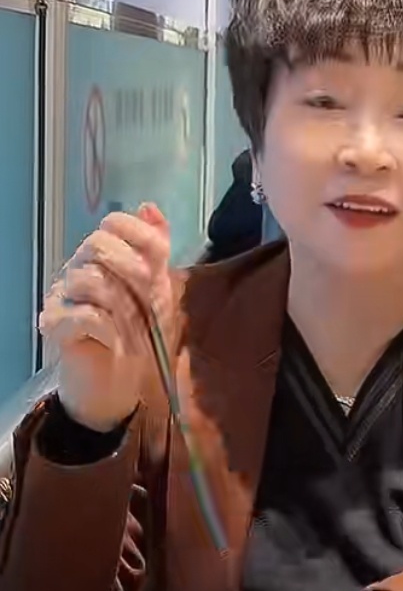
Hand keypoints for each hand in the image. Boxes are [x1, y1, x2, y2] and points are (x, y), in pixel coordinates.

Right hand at [39, 204, 172, 431]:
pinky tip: (121, 345)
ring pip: (93, 280)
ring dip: (127, 309)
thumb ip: (154, 248)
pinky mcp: (54, 324)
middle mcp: (77, 267)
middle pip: (99, 245)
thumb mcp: (157, 288)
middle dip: (134, 271)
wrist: (118, 383)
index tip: (160, 263)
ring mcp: (61, 294)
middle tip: (153, 301)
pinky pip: (85, 314)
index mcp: (101, 254)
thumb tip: (149, 206)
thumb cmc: (136, 334)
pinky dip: (112, 331)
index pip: (113, 223)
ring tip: (141, 333)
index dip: (140, 236)